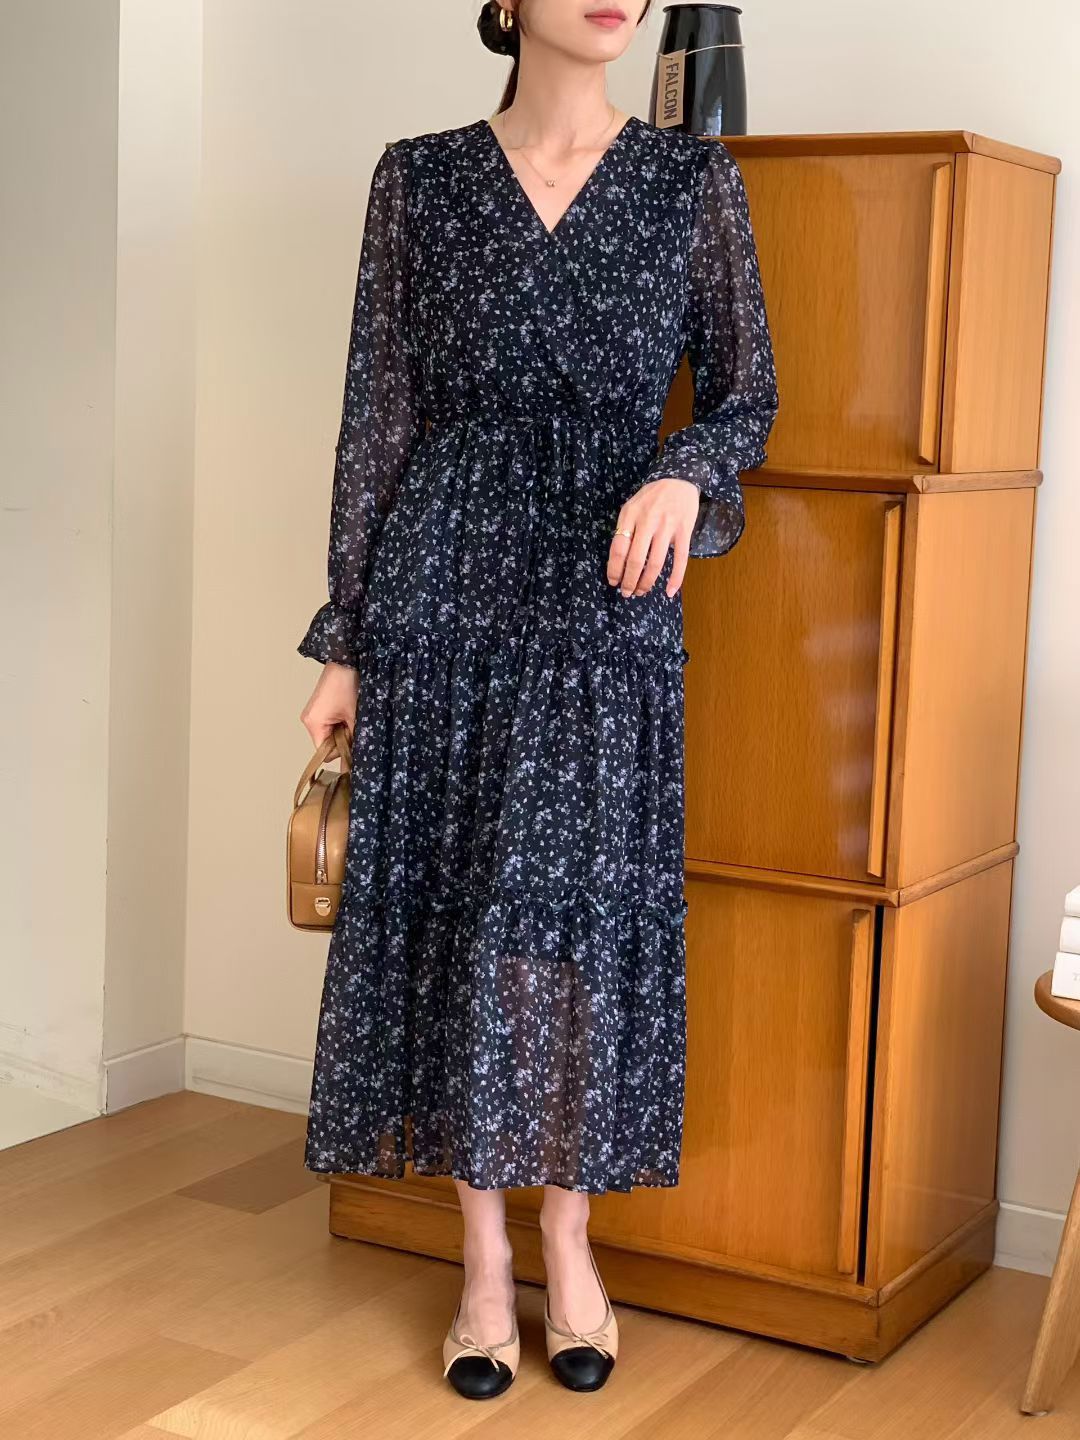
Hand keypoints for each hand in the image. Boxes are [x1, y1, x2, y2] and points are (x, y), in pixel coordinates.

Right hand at [300, 660, 359, 749]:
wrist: (347, 659)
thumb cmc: (347, 682)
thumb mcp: (354, 715)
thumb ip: (354, 738)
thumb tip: (356, 754)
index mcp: (313, 723)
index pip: (324, 752)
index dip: (341, 752)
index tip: (354, 746)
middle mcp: (310, 719)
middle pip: (327, 744)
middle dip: (343, 739)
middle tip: (355, 725)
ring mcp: (314, 713)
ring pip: (330, 734)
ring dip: (343, 730)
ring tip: (352, 715)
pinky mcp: (320, 707)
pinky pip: (330, 723)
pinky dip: (341, 722)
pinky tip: (348, 712)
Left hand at [606, 476, 699, 598]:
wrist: (679, 479)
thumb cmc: (652, 497)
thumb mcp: (632, 506)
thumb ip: (625, 529)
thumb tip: (619, 561)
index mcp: (630, 515)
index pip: (618, 548)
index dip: (614, 569)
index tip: (613, 582)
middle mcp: (647, 521)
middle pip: (635, 559)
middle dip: (629, 581)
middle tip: (627, 593)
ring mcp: (667, 526)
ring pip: (655, 563)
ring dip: (647, 582)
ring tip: (641, 592)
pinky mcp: (684, 531)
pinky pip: (680, 559)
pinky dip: (675, 578)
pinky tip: (670, 592)